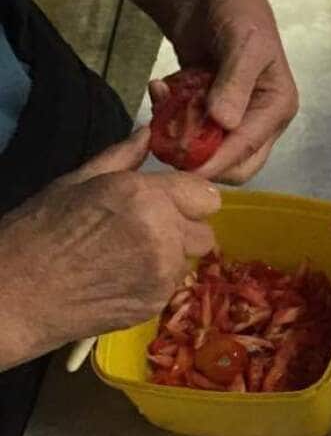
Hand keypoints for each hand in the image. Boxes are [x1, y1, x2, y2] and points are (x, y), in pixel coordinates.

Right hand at [0, 128, 219, 368]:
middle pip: (203, 228)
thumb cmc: (35, 234)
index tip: (167, 203)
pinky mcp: (157, 303)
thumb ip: (121, 158)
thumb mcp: (74, 184)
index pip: (206, 195)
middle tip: (141, 231)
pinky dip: (156, 280)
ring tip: (126, 256)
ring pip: (188, 257)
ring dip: (170, 254)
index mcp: (145, 197)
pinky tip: (120, 278)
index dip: (188, 198)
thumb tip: (148, 133)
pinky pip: (173, 284)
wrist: (13, 297)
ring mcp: (163, 273)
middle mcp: (164, 234)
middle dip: (181, 227)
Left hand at [156, 0, 298, 183]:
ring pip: (206, 149)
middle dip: (198, 155)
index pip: (249, 149)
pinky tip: (161, 86)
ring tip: (162, 96)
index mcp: (278, 106)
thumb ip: (234, 83)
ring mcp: (232, 115)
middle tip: (166, 136)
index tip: (181, 166)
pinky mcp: (207, 108)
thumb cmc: (236, 11)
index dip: (216, 161)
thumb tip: (226, 123)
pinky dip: (169, 115)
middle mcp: (260, 118)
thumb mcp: (242, 43)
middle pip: (232, 163)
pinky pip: (187, 128)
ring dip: (179, 131)